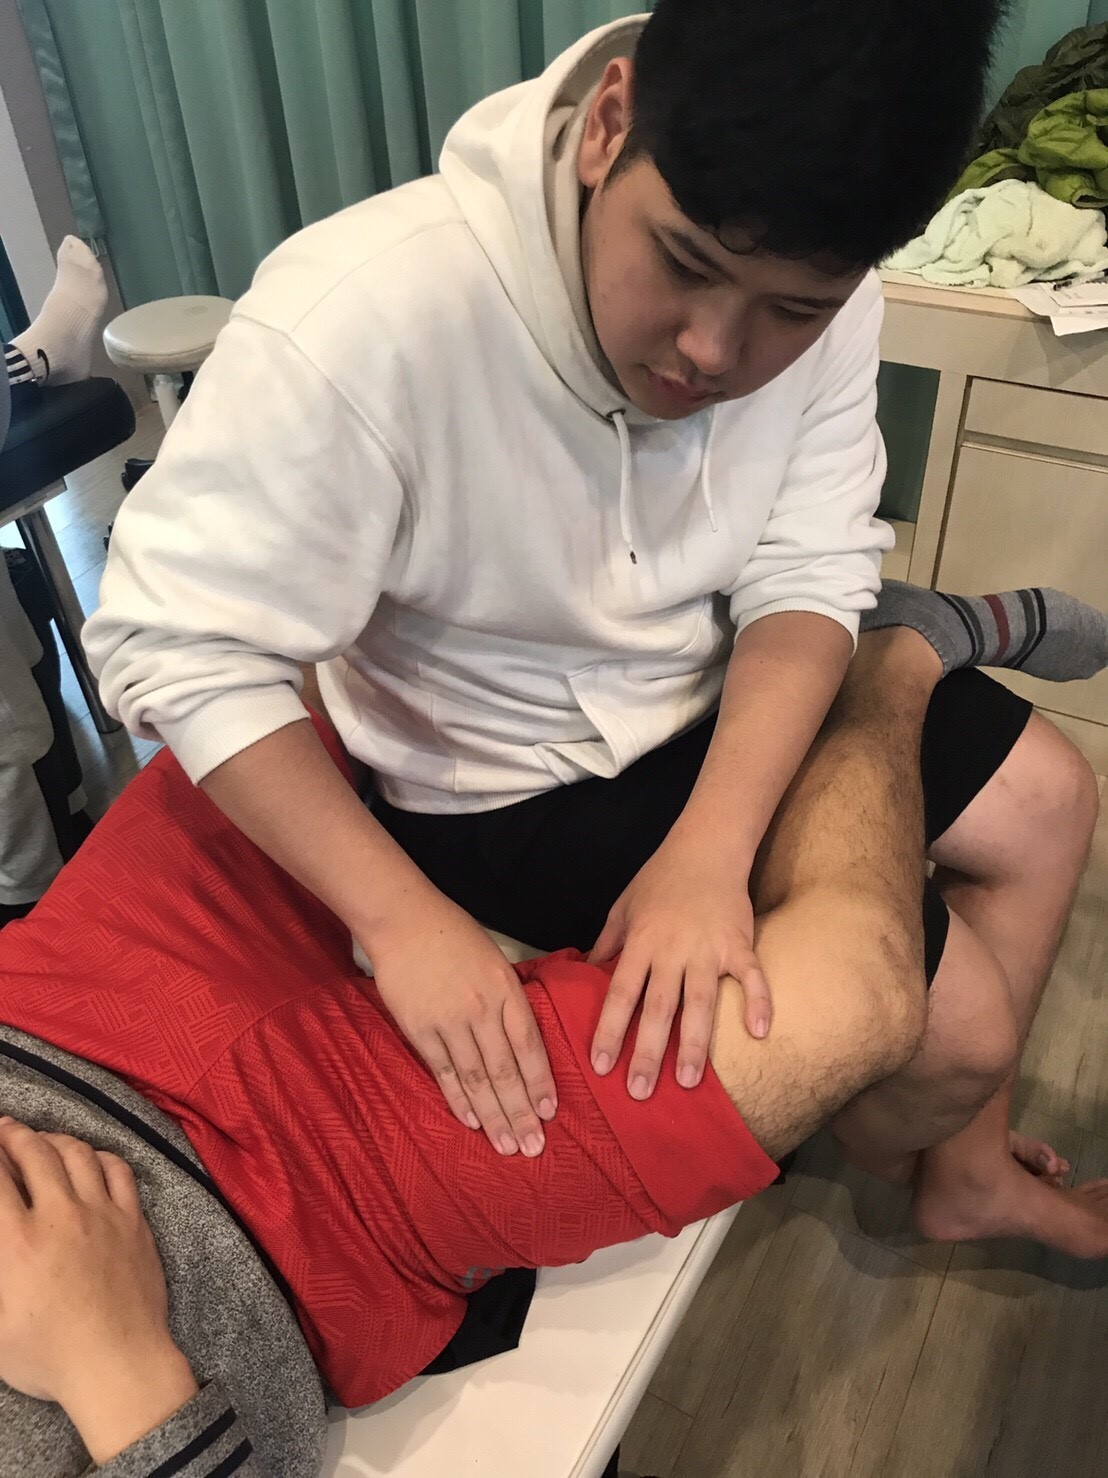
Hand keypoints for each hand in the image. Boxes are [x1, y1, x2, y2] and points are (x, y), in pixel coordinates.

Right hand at [0, 1118, 196, 1460]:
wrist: (119, 1364)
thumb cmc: (50, 1357)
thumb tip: (3, 1247)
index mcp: (17, 1244)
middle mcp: (60, 1217)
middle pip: (35, 1154)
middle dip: (14, 1134)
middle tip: (4, 1127)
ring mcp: (102, 1213)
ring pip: (77, 1154)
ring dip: (54, 1139)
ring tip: (41, 1138)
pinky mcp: (133, 1220)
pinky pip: (118, 1170)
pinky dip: (100, 1155)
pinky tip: (90, 1157)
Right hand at [368, 897, 557, 1156]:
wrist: (404, 921)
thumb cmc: (454, 936)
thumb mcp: (495, 961)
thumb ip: (509, 1000)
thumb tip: (524, 1042)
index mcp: (506, 990)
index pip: (529, 1045)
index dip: (540, 1082)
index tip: (550, 1112)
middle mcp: (482, 1009)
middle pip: (506, 1070)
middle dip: (521, 1111)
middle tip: (534, 1146)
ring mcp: (449, 1021)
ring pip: (476, 1078)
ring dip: (493, 1115)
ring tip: (507, 1145)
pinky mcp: (420, 1029)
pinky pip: (443, 1071)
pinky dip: (458, 1100)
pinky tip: (471, 1122)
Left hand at [588, 842, 771, 1098]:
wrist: (707, 847)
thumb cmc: (660, 878)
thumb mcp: (623, 907)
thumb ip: (607, 943)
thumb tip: (586, 976)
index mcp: (642, 942)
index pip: (621, 993)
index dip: (610, 1029)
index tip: (601, 1065)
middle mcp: (673, 950)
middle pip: (658, 1007)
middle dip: (648, 1051)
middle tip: (639, 1091)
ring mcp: (709, 949)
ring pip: (700, 1003)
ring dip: (694, 1044)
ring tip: (687, 1081)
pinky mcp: (740, 945)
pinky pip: (751, 978)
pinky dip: (758, 1003)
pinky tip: (760, 1033)